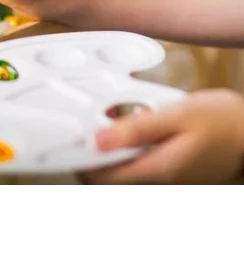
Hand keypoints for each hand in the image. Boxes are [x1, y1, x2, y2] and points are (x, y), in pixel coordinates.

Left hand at [81, 89, 243, 183]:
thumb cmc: (224, 123)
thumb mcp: (177, 116)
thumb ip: (136, 129)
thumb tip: (99, 139)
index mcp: (156, 168)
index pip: (103, 176)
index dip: (81, 161)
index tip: (68, 142)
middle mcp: (158, 176)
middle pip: (111, 170)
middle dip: (95, 148)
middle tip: (88, 123)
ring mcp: (166, 172)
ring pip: (125, 161)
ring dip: (112, 141)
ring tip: (109, 116)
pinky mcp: (172, 165)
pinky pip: (141, 156)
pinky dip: (131, 139)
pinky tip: (135, 117)